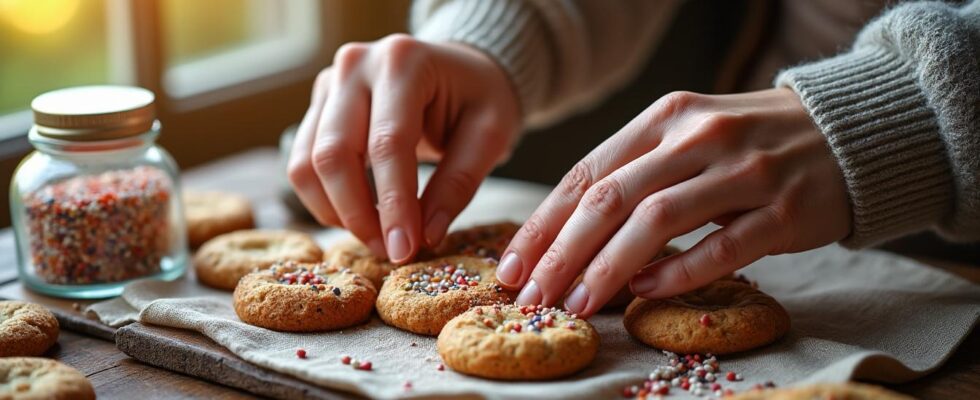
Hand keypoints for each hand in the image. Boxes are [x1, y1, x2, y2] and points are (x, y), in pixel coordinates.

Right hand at [288, 34, 521, 262]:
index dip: (393, 203)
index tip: (405, 250)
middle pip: (335, 154)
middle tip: (392, 252)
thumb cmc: (479, 97)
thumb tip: (426, 237)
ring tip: (378, 239)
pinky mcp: (318, 106)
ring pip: (307, 163)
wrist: (460, 68)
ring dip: (337, 213)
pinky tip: (360, 218)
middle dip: (360, 215)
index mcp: (404, 62)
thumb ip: (459, 183)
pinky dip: (325, 201)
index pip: (387, 143)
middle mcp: (356, 65)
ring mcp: (330, 83)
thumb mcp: (490, 134)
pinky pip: (301, 163)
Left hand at [495, 89, 850, 316]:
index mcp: (665, 118)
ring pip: (657, 220)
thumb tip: (568, 236)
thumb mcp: (688, 138)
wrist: (846, 133)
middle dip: (562, 252)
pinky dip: (678, 271)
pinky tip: (644, 292)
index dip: (544, 224)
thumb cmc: (749, 143)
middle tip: (533, 296)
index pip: (588, 173)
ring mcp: (744, 172)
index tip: (513, 265)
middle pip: (611, 198)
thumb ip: (635, 174)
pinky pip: (721, 246)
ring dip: (608, 266)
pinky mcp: (783, 211)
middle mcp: (699, 137)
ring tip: (578, 303)